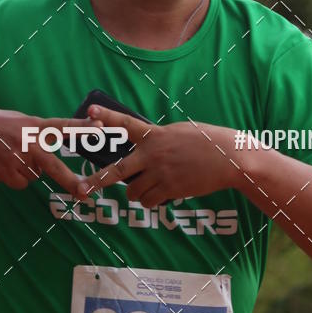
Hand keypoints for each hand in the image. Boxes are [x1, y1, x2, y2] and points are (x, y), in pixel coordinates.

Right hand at [0, 106, 102, 191]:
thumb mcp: (18, 120)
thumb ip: (35, 132)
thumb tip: (46, 151)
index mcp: (34, 125)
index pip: (64, 126)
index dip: (83, 128)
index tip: (102, 127)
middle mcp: (29, 142)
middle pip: (54, 166)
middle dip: (70, 181)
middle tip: (84, 193)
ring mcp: (17, 159)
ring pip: (34, 175)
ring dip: (25, 170)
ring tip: (7, 154)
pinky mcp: (5, 172)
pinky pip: (19, 182)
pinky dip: (12, 177)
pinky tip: (0, 164)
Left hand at [74, 104, 239, 206]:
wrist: (229, 159)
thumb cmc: (207, 142)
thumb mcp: (179, 131)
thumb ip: (158, 138)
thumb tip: (142, 147)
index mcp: (155, 134)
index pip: (125, 123)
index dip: (106, 117)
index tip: (89, 111)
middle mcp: (153, 154)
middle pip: (117, 170)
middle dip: (97, 181)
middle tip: (82, 188)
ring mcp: (161, 173)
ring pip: (133, 191)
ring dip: (135, 191)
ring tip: (147, 186)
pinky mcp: (170, 190)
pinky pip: (149, 201)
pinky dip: (150, 200)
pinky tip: (160, 194)